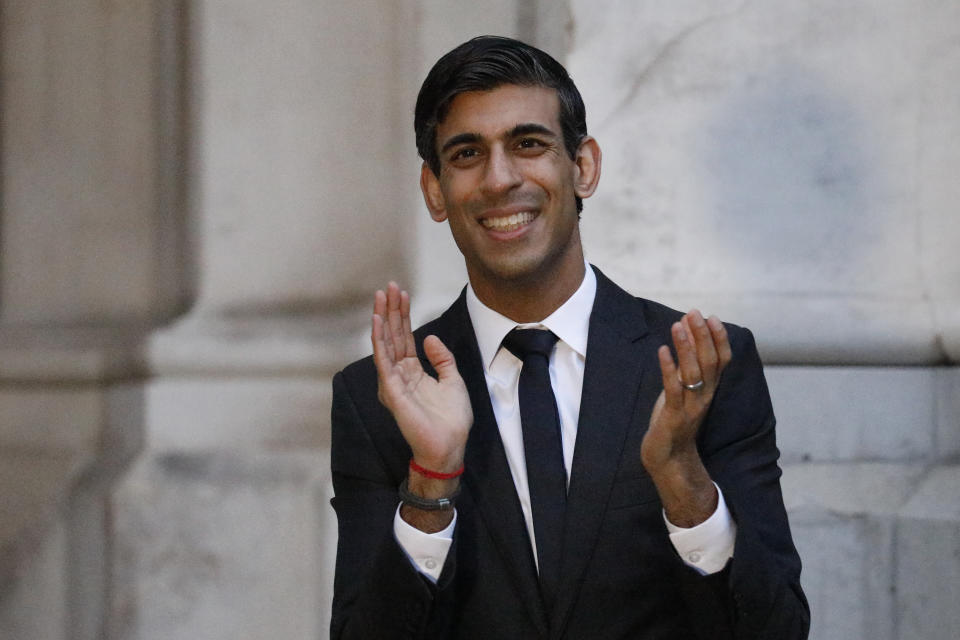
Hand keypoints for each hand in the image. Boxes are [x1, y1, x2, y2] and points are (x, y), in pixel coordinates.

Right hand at [371, 282, 472, 473]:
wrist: (450, 445)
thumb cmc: (451, 419)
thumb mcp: (453, 380)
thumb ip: (442, 358)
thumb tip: (429, 337)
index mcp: (413, 372)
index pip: (405, 337)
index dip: (403, 315)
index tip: (402, 293)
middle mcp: (400, 374)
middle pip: (393, 335)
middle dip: (391, 310)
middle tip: (389, 286)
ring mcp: (393, 381)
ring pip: (385, 343)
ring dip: (382, 318)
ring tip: (381, 296)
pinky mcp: (391, 390)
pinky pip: (383, 360)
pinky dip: (379, 339)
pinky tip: (377, 321)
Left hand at [641, 309, 731, 525]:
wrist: (669, 460)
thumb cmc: (674, 421)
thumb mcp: (685, 391)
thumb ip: (689, 368)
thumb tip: (688, 339)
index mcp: (709, 390)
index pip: (721, 360)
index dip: (718, 339)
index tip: (711, 317)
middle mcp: (704, 397)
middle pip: (710, 362)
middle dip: (702, 336)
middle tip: (693, 313)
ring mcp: (690, 407)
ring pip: (693, 373)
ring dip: (686, 347)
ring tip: (678, 325)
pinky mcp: (673, 417)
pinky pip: (673, 390)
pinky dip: (668, 369)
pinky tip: (662, 351)